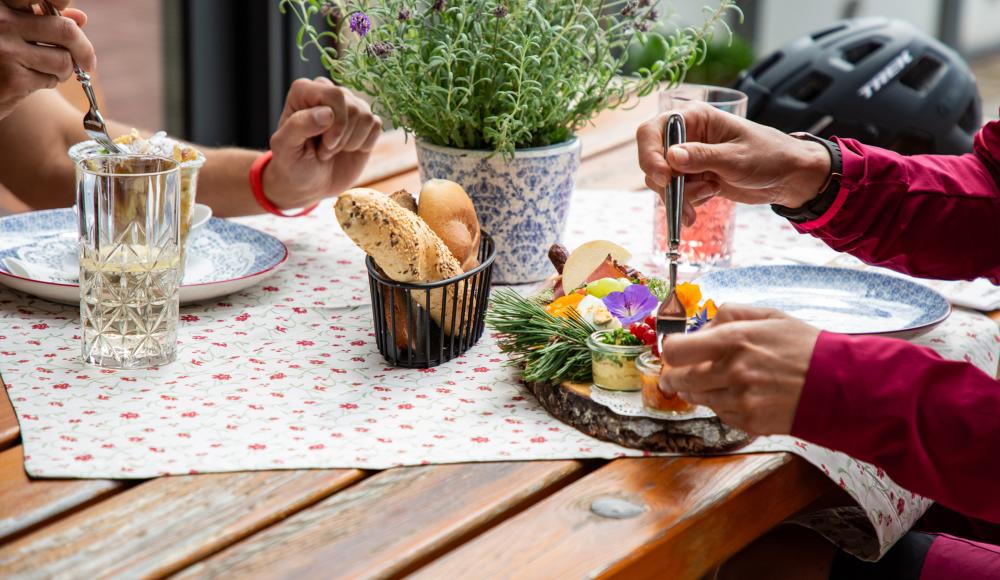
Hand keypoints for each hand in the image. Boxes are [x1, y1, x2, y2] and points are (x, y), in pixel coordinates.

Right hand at [0, 2, 94, 120]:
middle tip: (88, 62)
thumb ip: (43, 20)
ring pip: (63, 60)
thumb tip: (81, 18)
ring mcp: (6, 51)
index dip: (64, 6)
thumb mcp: (13, 28)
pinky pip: (50, 80)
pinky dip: (48, 83)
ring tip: (48, 71)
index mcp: (2, 5)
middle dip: (84, 49)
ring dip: (64, 70)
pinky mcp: (12, 79)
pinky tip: (29, 81)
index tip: (74, 24)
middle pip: (66, 30)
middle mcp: (1, 22)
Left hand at [263, 77, 381, 209]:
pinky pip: (376, 125)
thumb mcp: (285, 148)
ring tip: (333, 150)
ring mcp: (348, 105)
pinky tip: (347, 149)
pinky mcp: (364, 121)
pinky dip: (364, 144)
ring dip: (351, 142)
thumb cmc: (292, 164)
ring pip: (366, 116)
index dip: (336, 123)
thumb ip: (299, 126)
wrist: (309, 183)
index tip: (324, 144)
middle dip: (342, 137)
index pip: (335, 95)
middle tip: (325, 151)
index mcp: (304, 91)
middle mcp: (327, 92)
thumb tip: (328, 112)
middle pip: (353, 108)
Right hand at [636, 101, 830, 225]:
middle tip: (686, 199)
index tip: (664, 177)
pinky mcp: (692, 178)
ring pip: (662, 181)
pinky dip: (685, 203)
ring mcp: (688, 158)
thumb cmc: (769, 156)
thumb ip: (702, 157)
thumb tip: (671, 156)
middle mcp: (686, 136)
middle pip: (653, 159)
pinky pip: (674, 193)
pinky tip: (707, 201)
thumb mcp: (736, 158)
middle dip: (667, 183)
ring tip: (710, 193)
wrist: (788, 177)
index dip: (650, 154)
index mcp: (695, 118)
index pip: (652, 131)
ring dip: (680, 196)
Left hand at [659, 304, 820, 434]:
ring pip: (697, 398)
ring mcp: (739, 400)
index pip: (676, 350)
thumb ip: (730, 314)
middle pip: (679, 379)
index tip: (675, 350)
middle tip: (678, 373)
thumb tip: (702, 325)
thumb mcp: (769, 316)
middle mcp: (732, 371)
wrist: (839, 384)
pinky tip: (737, 394)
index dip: (671, 350)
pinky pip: (719, 413)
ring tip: (713, 380)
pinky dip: (720, 404)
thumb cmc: (804, 346)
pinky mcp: (748, 422)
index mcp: (733, 340)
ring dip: (697, 389)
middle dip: (676, 375)